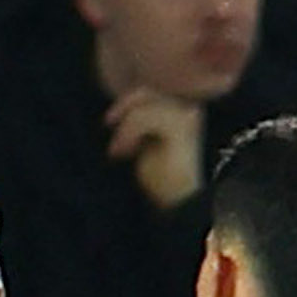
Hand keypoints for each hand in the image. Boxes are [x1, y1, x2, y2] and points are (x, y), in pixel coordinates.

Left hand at [104, 88, 206, 211]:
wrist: (179, 203)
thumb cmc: (162, 179)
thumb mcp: (144, 143)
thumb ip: (138, 122)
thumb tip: (120, 108)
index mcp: (183, 110)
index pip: (150, 92)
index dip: (127, 102)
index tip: (110, 122)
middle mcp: (189, 108)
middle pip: (147, 92)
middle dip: (124, 108)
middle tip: (108, 125)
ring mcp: (186, 116)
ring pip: (144, 104)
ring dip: (125, 127)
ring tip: (119, 152)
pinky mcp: (180, 127)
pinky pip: (144, 117)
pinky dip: (128, 133)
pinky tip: (123, 153)